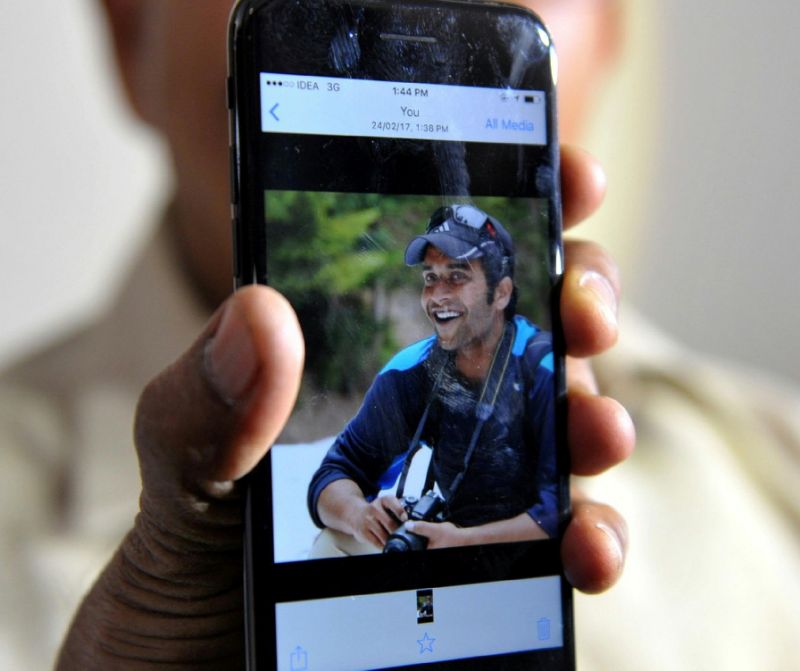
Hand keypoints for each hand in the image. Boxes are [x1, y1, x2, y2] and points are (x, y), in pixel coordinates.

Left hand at [56, 145, 631, 668]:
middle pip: (530, 340)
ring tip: (595, 429)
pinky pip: (563, 544)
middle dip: (577, 303)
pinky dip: (592, 537)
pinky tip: (583, 546)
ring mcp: (473, 497)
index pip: (454, 275)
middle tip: (582, 309)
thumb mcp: (180, 482)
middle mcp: (436, 427)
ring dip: (599, 417)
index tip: (566, 176)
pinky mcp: (496, 577)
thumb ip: (203, 407)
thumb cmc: (185, 584)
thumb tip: (258, 314)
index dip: (518, 215)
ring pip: (565, 435)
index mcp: (368, 375)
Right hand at [350, 495, 407, 547]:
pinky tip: (387, 544)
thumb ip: (396, 509)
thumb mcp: (384, 505)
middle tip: (405, 535)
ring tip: (397, 541)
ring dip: (392, 540)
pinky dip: (383, 545)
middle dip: (398, 531)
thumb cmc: (374, 511)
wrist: (354, 513)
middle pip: (390, 523)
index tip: (405, 518)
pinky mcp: (363, 532)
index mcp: (382, 501)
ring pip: (384, 534)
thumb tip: (411, 521)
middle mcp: (374, 509)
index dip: (399, 510)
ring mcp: (368, 520)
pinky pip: (376, 542)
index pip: (391, 502)